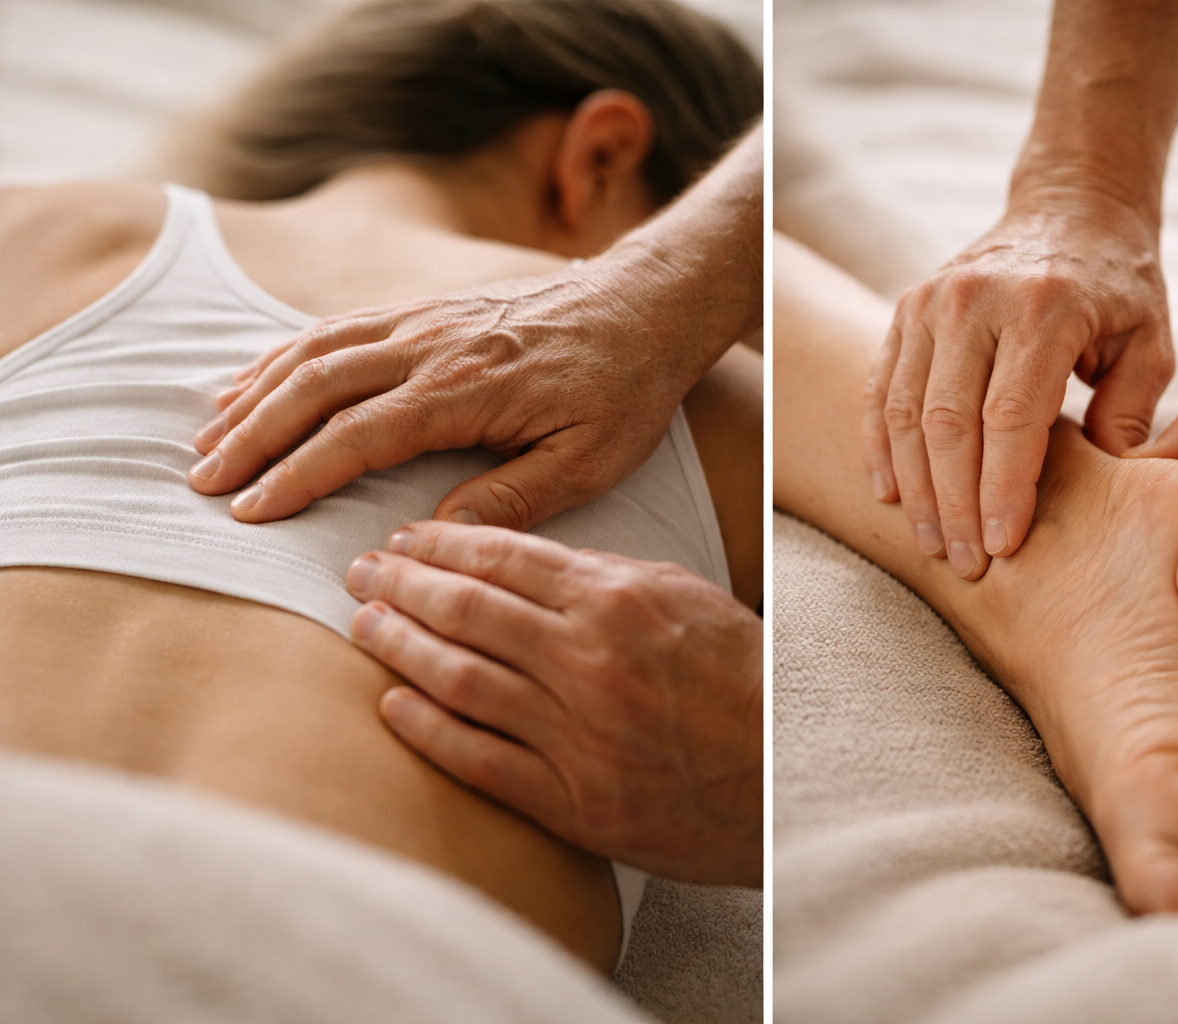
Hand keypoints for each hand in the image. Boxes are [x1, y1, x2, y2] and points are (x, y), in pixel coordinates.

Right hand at [187, 265, 694, 528]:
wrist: (646, 304)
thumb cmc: (624, 388)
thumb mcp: (588, 460)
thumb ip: (511, 499)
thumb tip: (431, 539)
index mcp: (466, 389)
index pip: (358, 436)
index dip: (298, 476)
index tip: (252, 513)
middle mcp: (431, 345)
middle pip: (315, 386)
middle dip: (252, 436)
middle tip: (205, 484)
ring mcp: (423, 319)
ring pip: (315, 350)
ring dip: (255, 393)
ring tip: (208, 438)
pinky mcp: (427, 308)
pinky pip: (338, 327)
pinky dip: (286, 354)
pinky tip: (256, 381)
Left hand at [345, 521, 762, 886]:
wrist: (784, 776)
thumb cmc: (739, 678)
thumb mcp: (684, 599)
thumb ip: (603, 576)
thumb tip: (521, 559)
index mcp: (619, 600)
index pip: (503, 558)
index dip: (440, 544)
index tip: (401, 538)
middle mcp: (589, 660)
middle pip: (466, 610)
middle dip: (400, 585)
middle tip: (358, 572)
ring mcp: (576, 733)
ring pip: (458, 678)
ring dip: (398, 647)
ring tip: (361, 625)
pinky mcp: (571, 800)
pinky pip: (477, 758)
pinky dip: (425, 729)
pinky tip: (390, 704)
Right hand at [862, 188, 1173, 579]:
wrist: (1071, 205)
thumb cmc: (1119, 286)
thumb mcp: (1151, 341)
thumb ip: (1131, 414)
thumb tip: (1108, 492)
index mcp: (1044, 307)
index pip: (1012, 415)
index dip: (1003, 487)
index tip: (1003, 544)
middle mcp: (976, 299)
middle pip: (949, 421)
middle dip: (954, 502)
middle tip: (966, 563)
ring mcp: (931, 301)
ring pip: (905, 411)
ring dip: (915, 486)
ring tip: (931, 543)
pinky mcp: (906, 308)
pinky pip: (880, 388)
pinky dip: (879, 446)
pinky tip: (891, 495)